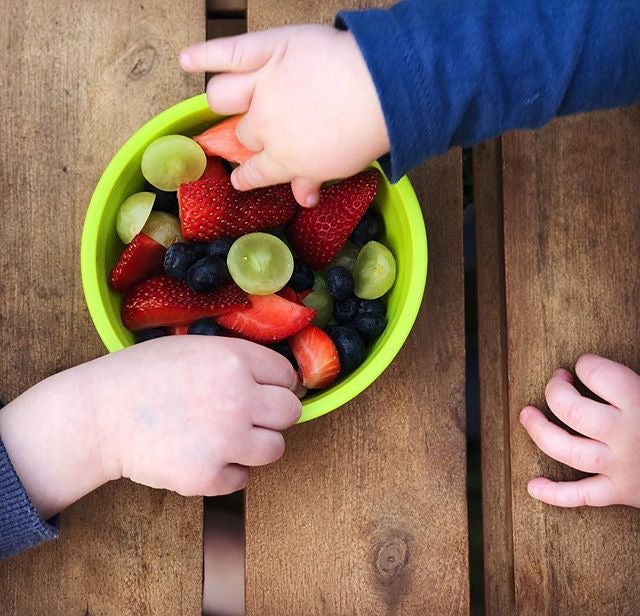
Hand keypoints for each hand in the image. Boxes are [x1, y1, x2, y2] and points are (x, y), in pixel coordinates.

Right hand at [0, 337, 301, 518]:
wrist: (99, 415)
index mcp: (234, 360)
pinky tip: (204, 456)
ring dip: (255, 445)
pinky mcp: (208, 476)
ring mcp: (225, 440)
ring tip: (226, 438)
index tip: (264, 392)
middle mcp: (238, 399)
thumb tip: (273, 378)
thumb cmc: (142, 375)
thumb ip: (236, 359)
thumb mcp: (194, 347)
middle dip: (274, 415)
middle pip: (290, 413)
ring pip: (275, 448)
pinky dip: (228, 472)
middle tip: (249, 417)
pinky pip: (243, 478)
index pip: (287, 376)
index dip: (277, 384)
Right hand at [179, 26, 388, 206]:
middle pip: (242, 133)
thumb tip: (303, 200)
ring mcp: (260, 87)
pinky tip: (185, 59)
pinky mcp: (265, 51)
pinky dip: (202, 55)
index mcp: (282, 159)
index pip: (255, 173)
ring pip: (222, 96)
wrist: (379, 89)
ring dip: (225, 101)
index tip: (242, 179)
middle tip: (262, 129)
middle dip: (251, 136)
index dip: (247, 177)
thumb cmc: (364, 133)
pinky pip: (224, 52)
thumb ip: (313, 181)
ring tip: (230, 99)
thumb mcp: (338, 168)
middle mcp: (263, 126)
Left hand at [519, 354, 639, 507]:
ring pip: (566, 450)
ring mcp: (620, 466)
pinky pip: (582, 497)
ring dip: (539, 432)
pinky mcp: (621, 493)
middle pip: (571, 410)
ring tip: (527, 415)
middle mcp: (626, 434)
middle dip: (554, 391)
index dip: (586, 365)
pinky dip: (555, 495)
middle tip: (558, 383)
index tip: (587, 367)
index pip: (596, 372)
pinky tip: (532, 487)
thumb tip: (618, 358)